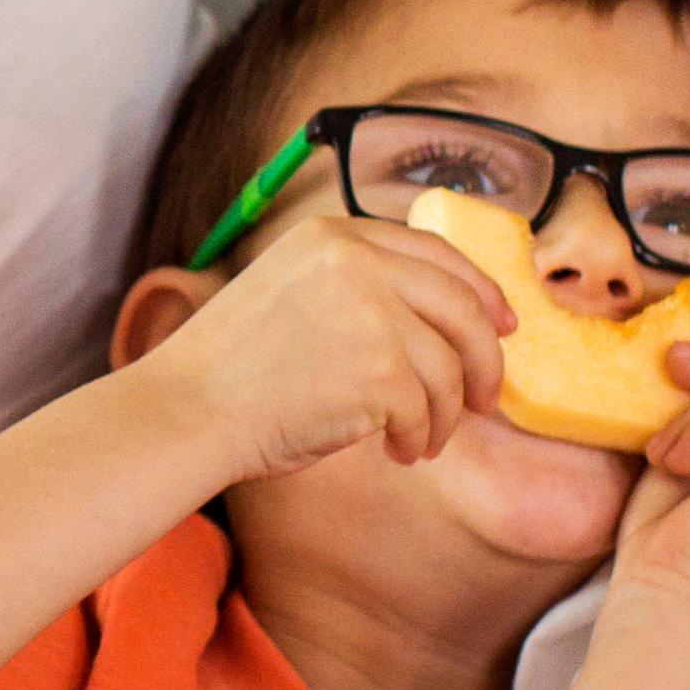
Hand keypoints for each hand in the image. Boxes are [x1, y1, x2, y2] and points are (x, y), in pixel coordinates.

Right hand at [140, 208, 512, 484]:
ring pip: (449, 367)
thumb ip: (359, 289)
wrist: (187, 411)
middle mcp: (357, 262)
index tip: (502, 324)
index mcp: (333, 236)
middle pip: (463, 305)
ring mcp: (371, 312)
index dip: (479, 289)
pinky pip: (426, 410)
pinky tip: (396, 452)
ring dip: (444, 414)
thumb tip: (447, 324)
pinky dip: (419, 439)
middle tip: (483, 399)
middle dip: (485, 358)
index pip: (435, 251)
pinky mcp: (379, 368)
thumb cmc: (234, 371)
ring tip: (421, 441)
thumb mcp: (294, 294)